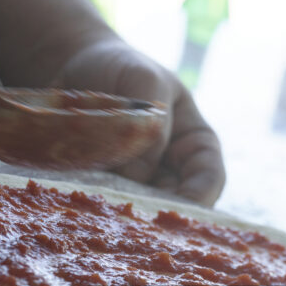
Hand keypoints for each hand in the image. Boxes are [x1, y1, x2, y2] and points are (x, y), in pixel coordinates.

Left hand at [55, 38, 225, 205]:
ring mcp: (137, 183)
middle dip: (157, 215)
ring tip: (105, 211)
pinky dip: (97, 207)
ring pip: (140, 211)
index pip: (209, 179)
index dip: (199, 199)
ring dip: (124, 214)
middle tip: (135, 221)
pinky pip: (106, 206)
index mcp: (195, 144)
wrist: (77, 65)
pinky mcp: (105, 188)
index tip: (176, 211)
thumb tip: (137, 176)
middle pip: (174, 206)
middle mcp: (171, 170)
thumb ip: (149, 124)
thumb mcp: (141, 79)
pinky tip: (82, 203)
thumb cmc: (121, 66)